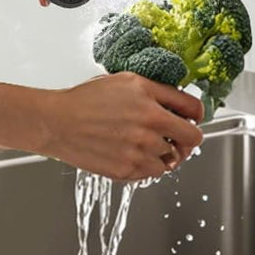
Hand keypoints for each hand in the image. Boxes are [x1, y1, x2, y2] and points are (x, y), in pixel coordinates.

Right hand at [36, 72, 203, 180]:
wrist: (58, 122)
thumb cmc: (86, 99)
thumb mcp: (125, 81)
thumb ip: (156, 91)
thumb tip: (179, 102)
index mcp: (150, 98)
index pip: (194, 109)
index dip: (196, 114)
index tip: (192, 117)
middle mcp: (150, 124)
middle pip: (193, 139)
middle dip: (188, 138)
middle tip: (178, 137)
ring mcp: (140, 150)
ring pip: (172, 159)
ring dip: (164, 153)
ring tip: (145, 144)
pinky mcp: (129, 170)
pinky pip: (153, 173)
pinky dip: (147, 166)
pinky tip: (132, 153)